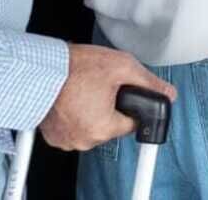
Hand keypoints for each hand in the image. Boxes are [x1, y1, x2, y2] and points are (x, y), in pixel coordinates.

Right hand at [40, 45, 175, 152]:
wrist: (40, 69)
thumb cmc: (75, 67)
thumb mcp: (122, 66)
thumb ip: (149, 82)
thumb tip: (168, 93)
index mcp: (103, 128)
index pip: (131, 123)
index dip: (130, 104)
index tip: (121, 92)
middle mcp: (84, 140)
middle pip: (112, 125)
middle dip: (110, 106)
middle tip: (100, 86)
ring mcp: (66, 140)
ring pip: (92, 126)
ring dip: (92, 111)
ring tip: (85, 89)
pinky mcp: (53, 135)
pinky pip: (73, 127)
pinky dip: (74, 115)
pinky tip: (72, 97)